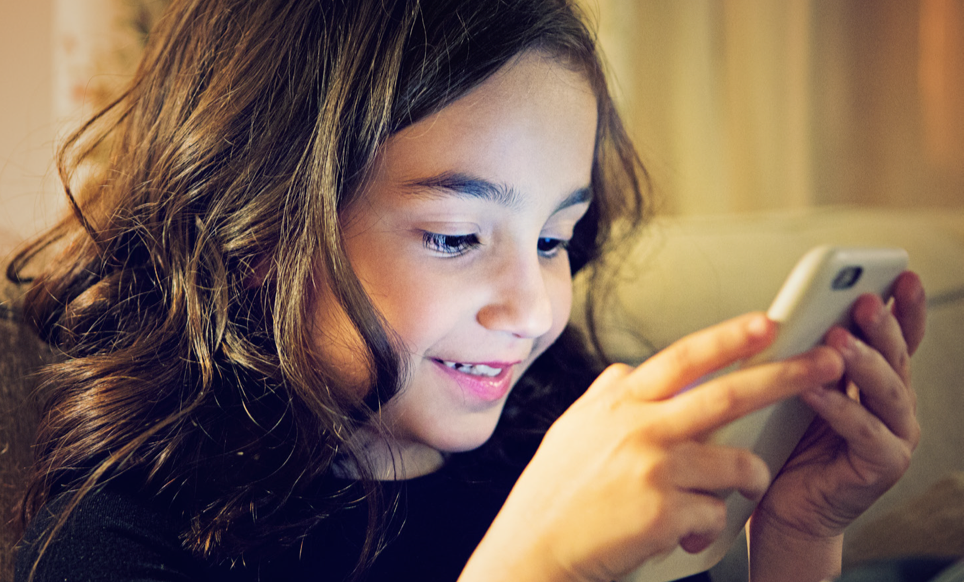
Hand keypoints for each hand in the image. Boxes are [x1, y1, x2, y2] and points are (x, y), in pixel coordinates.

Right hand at [461, 313, 843, 581]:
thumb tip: (629, 372)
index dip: (730, 337)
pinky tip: (680, 534)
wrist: (533, 552)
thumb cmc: (554, 496)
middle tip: (827, 366)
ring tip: (738, 488)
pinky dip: (708, 526)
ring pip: (738, 463)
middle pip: (727, 394)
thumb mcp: (573, 430)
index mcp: (619, 402)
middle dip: (786, 377)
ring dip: (750, 477)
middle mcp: (638, 426)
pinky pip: (717, 513)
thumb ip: (606, 397)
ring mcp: (653, 467)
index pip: (684, 358)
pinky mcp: (664, 511)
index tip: (768, 323)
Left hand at [750, 272, 926, 578]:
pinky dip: (839, 409)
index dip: (903, 307)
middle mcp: (893, 405)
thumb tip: (785, 312)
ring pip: (886, 391)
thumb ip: (802, 357)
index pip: (897, 337)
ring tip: (839, 338)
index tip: (902, 274)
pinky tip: (813, 390)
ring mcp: (894, 436)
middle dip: (882, 325)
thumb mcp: (793, 388)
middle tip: (863, 299)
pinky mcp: (881, 466)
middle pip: (895, 357)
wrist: (779, 506)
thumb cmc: (783, 443)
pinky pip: (864, 431)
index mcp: (875, 381)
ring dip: (864, 362)